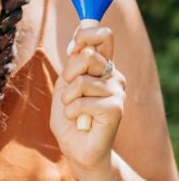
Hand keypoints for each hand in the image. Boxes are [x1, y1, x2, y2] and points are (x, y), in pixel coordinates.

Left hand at [50, 26, 125, 171]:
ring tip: (74, 109)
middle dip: (68, 74)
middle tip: (68, 92)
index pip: (102, 36)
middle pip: (87, 55)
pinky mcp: (117, 108)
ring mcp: (117, 91)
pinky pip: (83, 101)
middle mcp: (112, 75)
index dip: (87, 33)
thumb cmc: (69, 115)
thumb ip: (72, 63)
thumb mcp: (64, 84)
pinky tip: (79, 120)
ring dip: (67, 99)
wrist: (76, 146)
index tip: (74, 45)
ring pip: (81, 81)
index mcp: (101, 66)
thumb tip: (78, 43)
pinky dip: (73, 111)